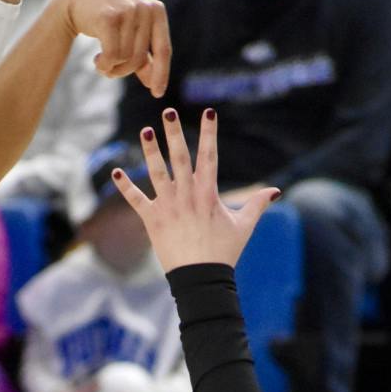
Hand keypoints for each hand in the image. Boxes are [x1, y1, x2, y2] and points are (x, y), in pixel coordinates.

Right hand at [62, 0, 170, 96]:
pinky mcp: (108, 17)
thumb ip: (143, 57)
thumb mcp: (130, 33)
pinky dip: (104, 65)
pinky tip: (97, 61)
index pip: (164, 49)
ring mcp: (127, 10)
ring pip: (125, 58)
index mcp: (156, 10)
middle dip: (124, 71)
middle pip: (140, 58)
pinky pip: (112, 54)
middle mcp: (144, 8)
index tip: (157, 94)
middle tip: (111, 70)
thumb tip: (153, 85)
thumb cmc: (108, 17)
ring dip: (112, 68)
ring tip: (102, 61)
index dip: (161, 74)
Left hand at [113, 108, 276, 272]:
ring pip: (157, 174)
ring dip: (150, 152)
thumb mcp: (243, 227)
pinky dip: (125, 187)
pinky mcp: (152, 221)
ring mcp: (168, 207)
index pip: (209, 156)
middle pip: (180, 158)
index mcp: (208, 194)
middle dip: (175, 133)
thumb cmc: (223, 253)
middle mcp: (187, 196)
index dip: (209, 133)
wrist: (201, 280)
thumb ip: (257, 205)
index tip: (209, 113)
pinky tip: (115, 172)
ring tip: (146, 131)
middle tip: (169, 111)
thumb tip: (275, 191)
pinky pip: (136, 201)